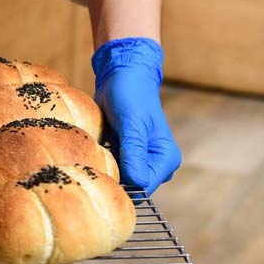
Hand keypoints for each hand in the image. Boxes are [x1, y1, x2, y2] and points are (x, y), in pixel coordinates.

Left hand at [92, 37, 180, 195]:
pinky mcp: (126, 155)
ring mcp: (141, 161)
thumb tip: (136, 182)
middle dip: (112, 174)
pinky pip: (112, 167)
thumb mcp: (131, 122)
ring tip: (98, 146)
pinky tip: (97, 145)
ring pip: (119, 178)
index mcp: (166, 159)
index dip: (121, 183)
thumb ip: (134, 152)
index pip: (143, 187)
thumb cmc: (130, 94)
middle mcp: (157, 164)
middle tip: (98, 153)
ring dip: (105, 166)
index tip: (103, 167)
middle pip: (130, 186)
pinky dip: (102, 160)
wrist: (122, 76)